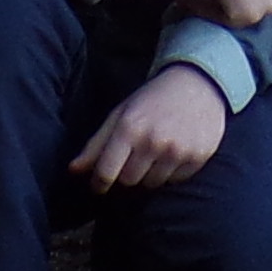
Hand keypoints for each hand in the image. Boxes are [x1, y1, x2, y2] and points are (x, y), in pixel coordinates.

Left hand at [70, 64, 230, 190]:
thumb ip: (96, 144)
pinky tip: (174, 152)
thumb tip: (73, 170)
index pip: (106, 172)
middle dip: (127, 174)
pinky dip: (171, 172)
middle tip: (134, 158)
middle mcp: (153, 141)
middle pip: (129, 181)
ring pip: (152, 184)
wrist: (198, 84)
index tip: (99, 186)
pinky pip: (176, 181)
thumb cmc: (152, 100)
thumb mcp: (121, 114)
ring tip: (155, 152)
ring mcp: (177, 151)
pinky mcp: (197, 157)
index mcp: (129, 128)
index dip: (99, 183)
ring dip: (149, 174)